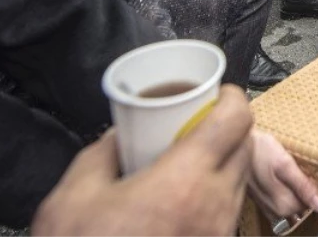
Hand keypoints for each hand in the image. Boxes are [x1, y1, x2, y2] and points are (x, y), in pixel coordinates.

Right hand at [32, 86, 253, 236]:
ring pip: (238, 184)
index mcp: (184, 182)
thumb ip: (101, 154)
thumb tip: (118, 135)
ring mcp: (217, 236)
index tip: (218, 94)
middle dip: (227, 130)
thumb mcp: (72, 197)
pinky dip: (214, 199)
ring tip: (185, 164)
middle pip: (245, 148)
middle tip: (197, 125)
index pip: (237, 121)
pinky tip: (180, 203)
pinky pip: (226, 216)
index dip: (232, 99)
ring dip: (222, 165)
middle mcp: (214, 209)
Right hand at [247, 130, 317, 220]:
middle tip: (296, 168)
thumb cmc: (260, 150)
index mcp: (282, 205)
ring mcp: (267, 207)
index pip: (309, 206)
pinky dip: (285, 190)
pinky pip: (281, 200)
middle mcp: (274, 211)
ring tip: (288, 170)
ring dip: (294, 189)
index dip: (312, 189)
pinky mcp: (262, 200)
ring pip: (290, 203)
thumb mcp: (284, 163)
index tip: (307, 172)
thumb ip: (302, 186)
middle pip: (300, 205)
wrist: (237, 144)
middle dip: (303, 189)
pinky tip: (280, 175)